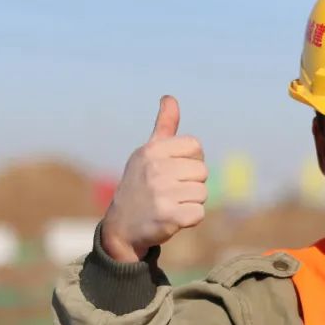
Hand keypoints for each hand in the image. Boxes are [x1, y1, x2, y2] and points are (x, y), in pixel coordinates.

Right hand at [100, 96, 207, 261]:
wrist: (121, 227)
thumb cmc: (140, 186)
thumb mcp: (147, 154)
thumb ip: (164, 127)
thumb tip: (170, 97)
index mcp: (152, 150)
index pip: (195, 146)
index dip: (190, 161)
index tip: (174, 171)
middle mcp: (155, 169)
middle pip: (202, 172)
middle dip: (192, 184)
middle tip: (171, 192)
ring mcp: (161, 193)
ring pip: (203, 193)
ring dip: (191, 202)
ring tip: (170, 205)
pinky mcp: (169, 216)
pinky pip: (199, 213)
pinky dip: (190, 219)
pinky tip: (172, 219)